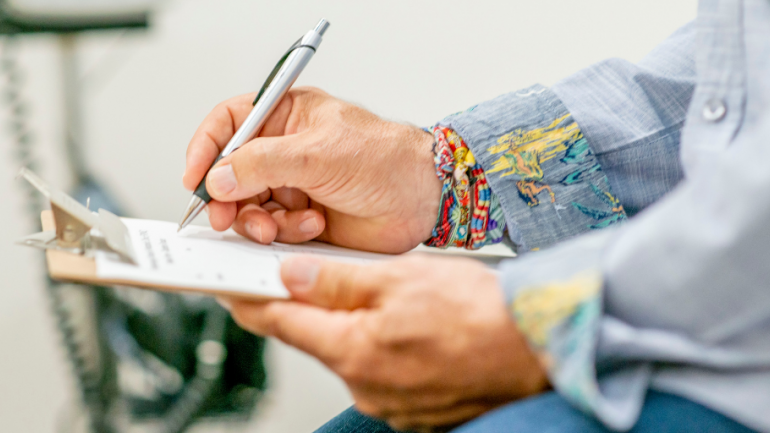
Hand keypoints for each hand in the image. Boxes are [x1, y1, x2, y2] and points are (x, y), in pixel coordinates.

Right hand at [183, 87, 440, 253]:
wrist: (423, 199)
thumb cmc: (386, 160)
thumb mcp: (319, 152)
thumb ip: (262, 163)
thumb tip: (219, 177)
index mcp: (286, 118)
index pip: (229, 124)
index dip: (206, 149)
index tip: (194, 177)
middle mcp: (285, 152)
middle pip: (231, 174)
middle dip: (227, 197)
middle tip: (226, 214)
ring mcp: (293, 188)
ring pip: (248, 208)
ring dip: (258, 220)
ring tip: (277, 226)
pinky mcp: (303, 220)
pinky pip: (273, 231)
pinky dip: (285, 234)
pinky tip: (312, 227)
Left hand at [227, 255, 549, 430]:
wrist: (540, 348)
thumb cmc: (481, 313)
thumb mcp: (401, 278)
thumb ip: (339, 281)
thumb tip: (292, 274)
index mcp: (354, 350)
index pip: (279, 321)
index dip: (247, 297)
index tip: (225, 281)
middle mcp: (364, 384)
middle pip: (314, 336)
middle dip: (306, 304)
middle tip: (307, 271)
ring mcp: (388, 400)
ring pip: (349, 351)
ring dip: (349, 323)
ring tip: (381, 292)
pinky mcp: (411, 405)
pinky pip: (379, 368)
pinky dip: (378, 343)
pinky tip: (404, 323)